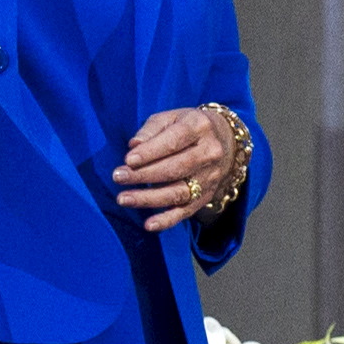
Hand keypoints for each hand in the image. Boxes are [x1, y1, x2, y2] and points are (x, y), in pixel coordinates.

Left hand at [117, 106, 242, 233]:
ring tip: (124, 198)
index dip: (151, 152)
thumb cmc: (187, 126)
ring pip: (179, 192)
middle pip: (176, 168)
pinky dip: (167, 220)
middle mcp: (209, 153)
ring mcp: (210, 177)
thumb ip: (151, 129)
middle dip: (144, 175)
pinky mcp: (206, 196)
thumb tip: (134, 145)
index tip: (128, 160)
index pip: (174, 141)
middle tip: (118, 177)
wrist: (225, 141)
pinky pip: (186, 211)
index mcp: (199, 126)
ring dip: (149, 198)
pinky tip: (149, 225)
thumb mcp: (171, 118)